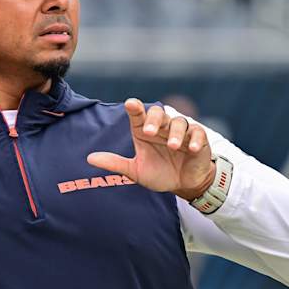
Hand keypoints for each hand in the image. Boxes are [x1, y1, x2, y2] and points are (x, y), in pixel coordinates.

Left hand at [87, 98, 214, 199]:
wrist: (184, 185)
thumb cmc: (159, 173)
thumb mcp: (136, 171)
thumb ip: (115, 164)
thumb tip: (90, 158)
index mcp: (145, 131)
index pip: (139, 115)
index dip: (135, 108)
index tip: (130, 104)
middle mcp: (162, 128)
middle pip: (158, 113)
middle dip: (153, 119)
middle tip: (148, 132)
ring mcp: (181, 132)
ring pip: (179, 122)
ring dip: (175, 133)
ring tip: (172, 146)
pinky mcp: (198, 139)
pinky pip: (198, 133)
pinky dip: (194, 139)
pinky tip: (189, 148)